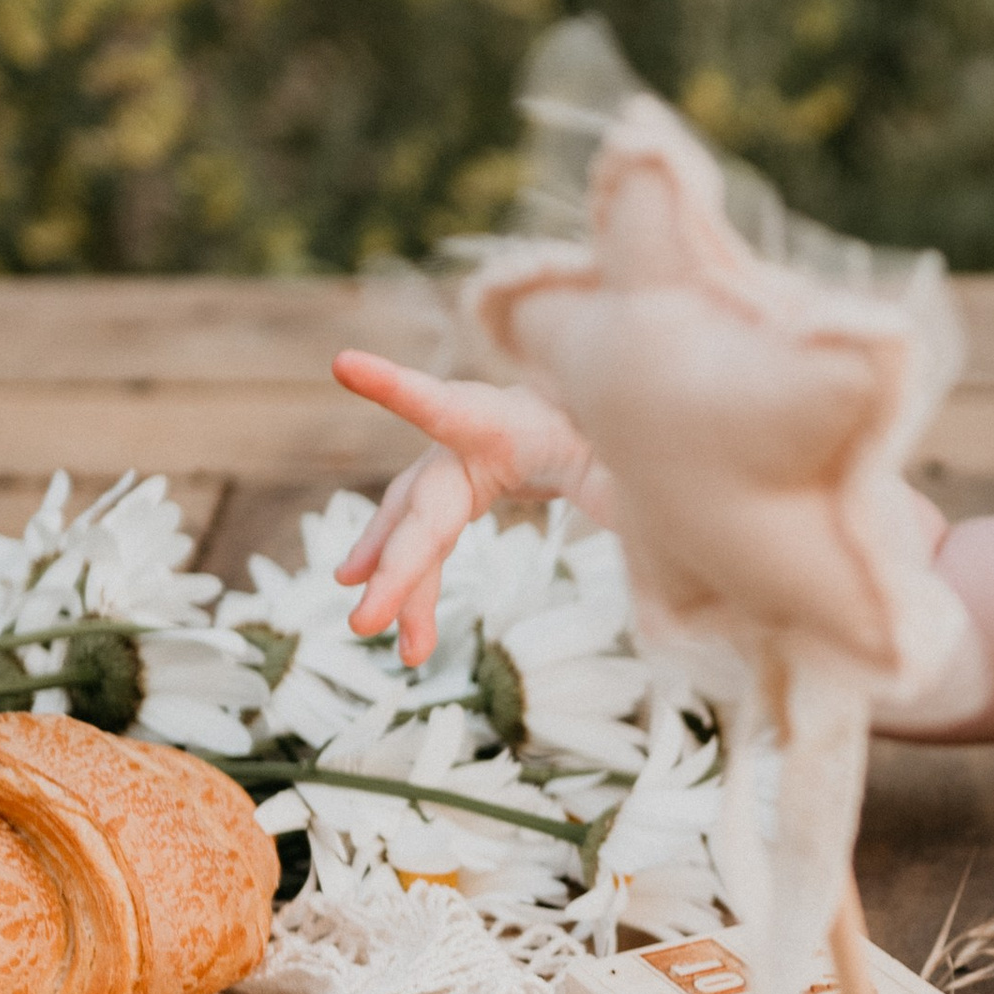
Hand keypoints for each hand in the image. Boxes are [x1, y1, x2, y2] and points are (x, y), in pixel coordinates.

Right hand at [330, 354, 608, 663]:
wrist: (597, 420)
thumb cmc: (608, 434)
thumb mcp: (623, 459)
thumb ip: (619, 484)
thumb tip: (648, 522)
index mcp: (504, 418)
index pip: (443, 405)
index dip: (395, 387)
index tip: (345, 364)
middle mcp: (465, 440)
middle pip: (422, 505)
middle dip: (393, 565)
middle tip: (364, 621)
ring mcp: (455, 466)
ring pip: (416, 529)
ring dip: (396, 581)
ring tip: (371, 630)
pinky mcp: (458, 490)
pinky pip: (428, 540)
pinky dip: (414, 579)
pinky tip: (395, 620)